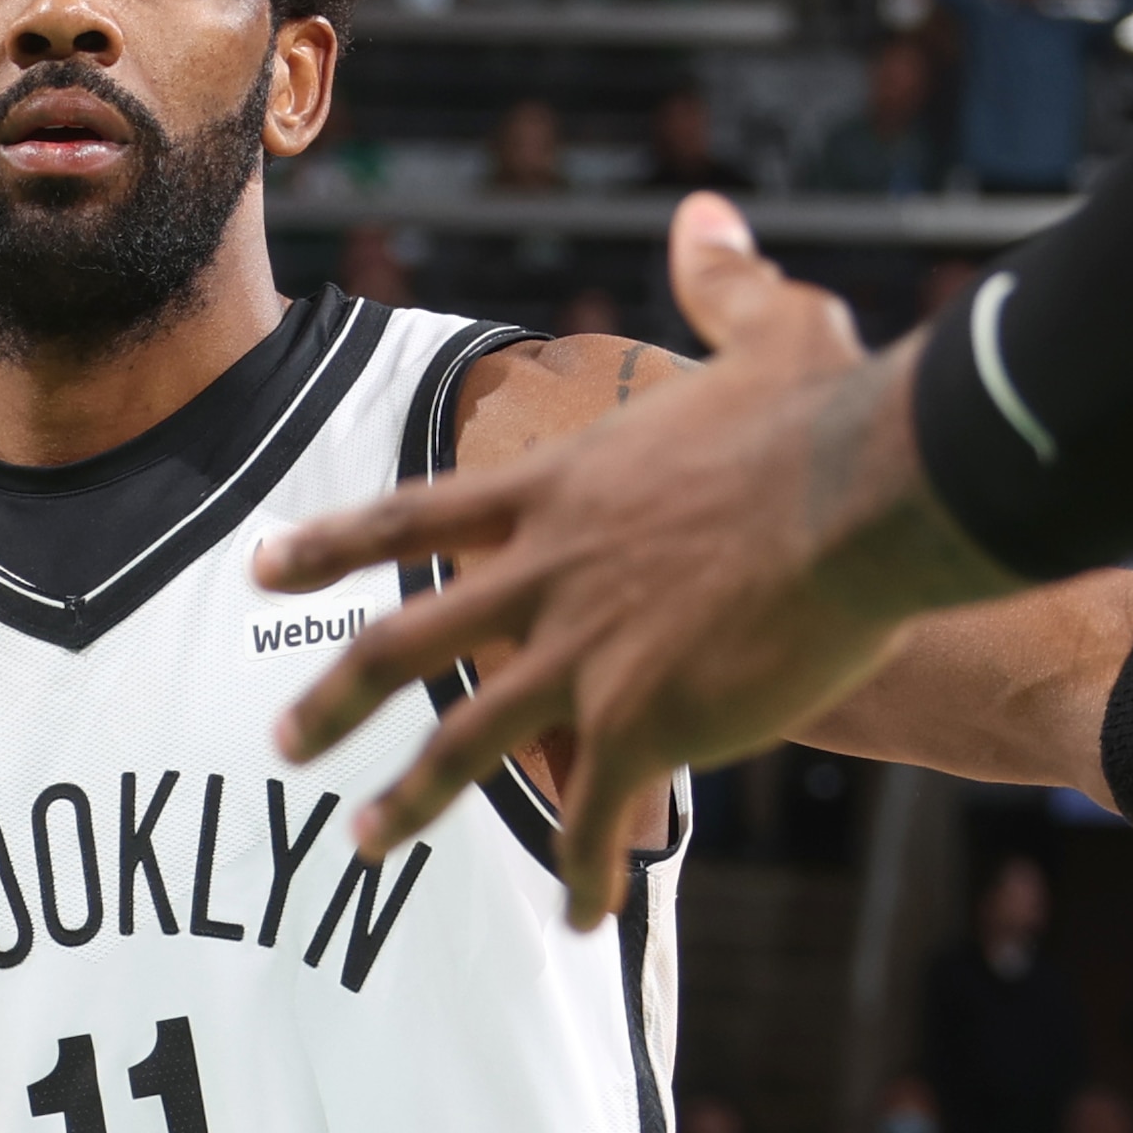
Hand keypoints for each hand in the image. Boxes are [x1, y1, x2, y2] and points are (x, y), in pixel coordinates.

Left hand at [256, 195, 1013, 926]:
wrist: (868, 498)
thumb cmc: (825, 415)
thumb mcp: (771, 327)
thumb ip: (719, 284)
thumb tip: (705, 216)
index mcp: (559, 491)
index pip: (415, 516)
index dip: (332, 545)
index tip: (264, 570)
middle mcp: (548, 576)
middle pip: (408, 643)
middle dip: (336, 700)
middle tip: (283, 745)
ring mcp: (587, 656)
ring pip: (469, 743)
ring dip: (412, 801)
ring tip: (363, 844)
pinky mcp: (646, 722)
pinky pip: (591, 815)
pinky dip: (581, 870)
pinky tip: (580, 916)